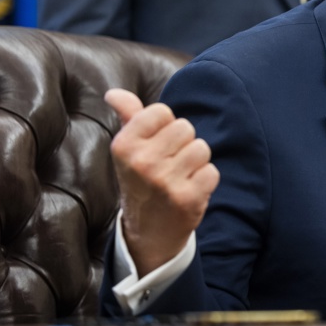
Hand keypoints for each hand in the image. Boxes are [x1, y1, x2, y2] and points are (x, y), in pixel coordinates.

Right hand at [107, 88, 219, 276]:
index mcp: (124, 146)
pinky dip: (204, 181)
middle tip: (168, 166)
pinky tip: (188, 192)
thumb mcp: (129, 150)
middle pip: (185, 127)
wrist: (147, 233)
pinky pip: (212, 171)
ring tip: (179, 178)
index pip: (161, 111)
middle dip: (181, 144)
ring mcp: (165, 182)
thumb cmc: (141, 181)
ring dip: (195, 163)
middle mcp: (142, 163)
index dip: (164, 127)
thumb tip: (113, 92)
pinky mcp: (187, 199)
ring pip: (201, 148)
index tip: (154, 147)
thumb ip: (128, 116)